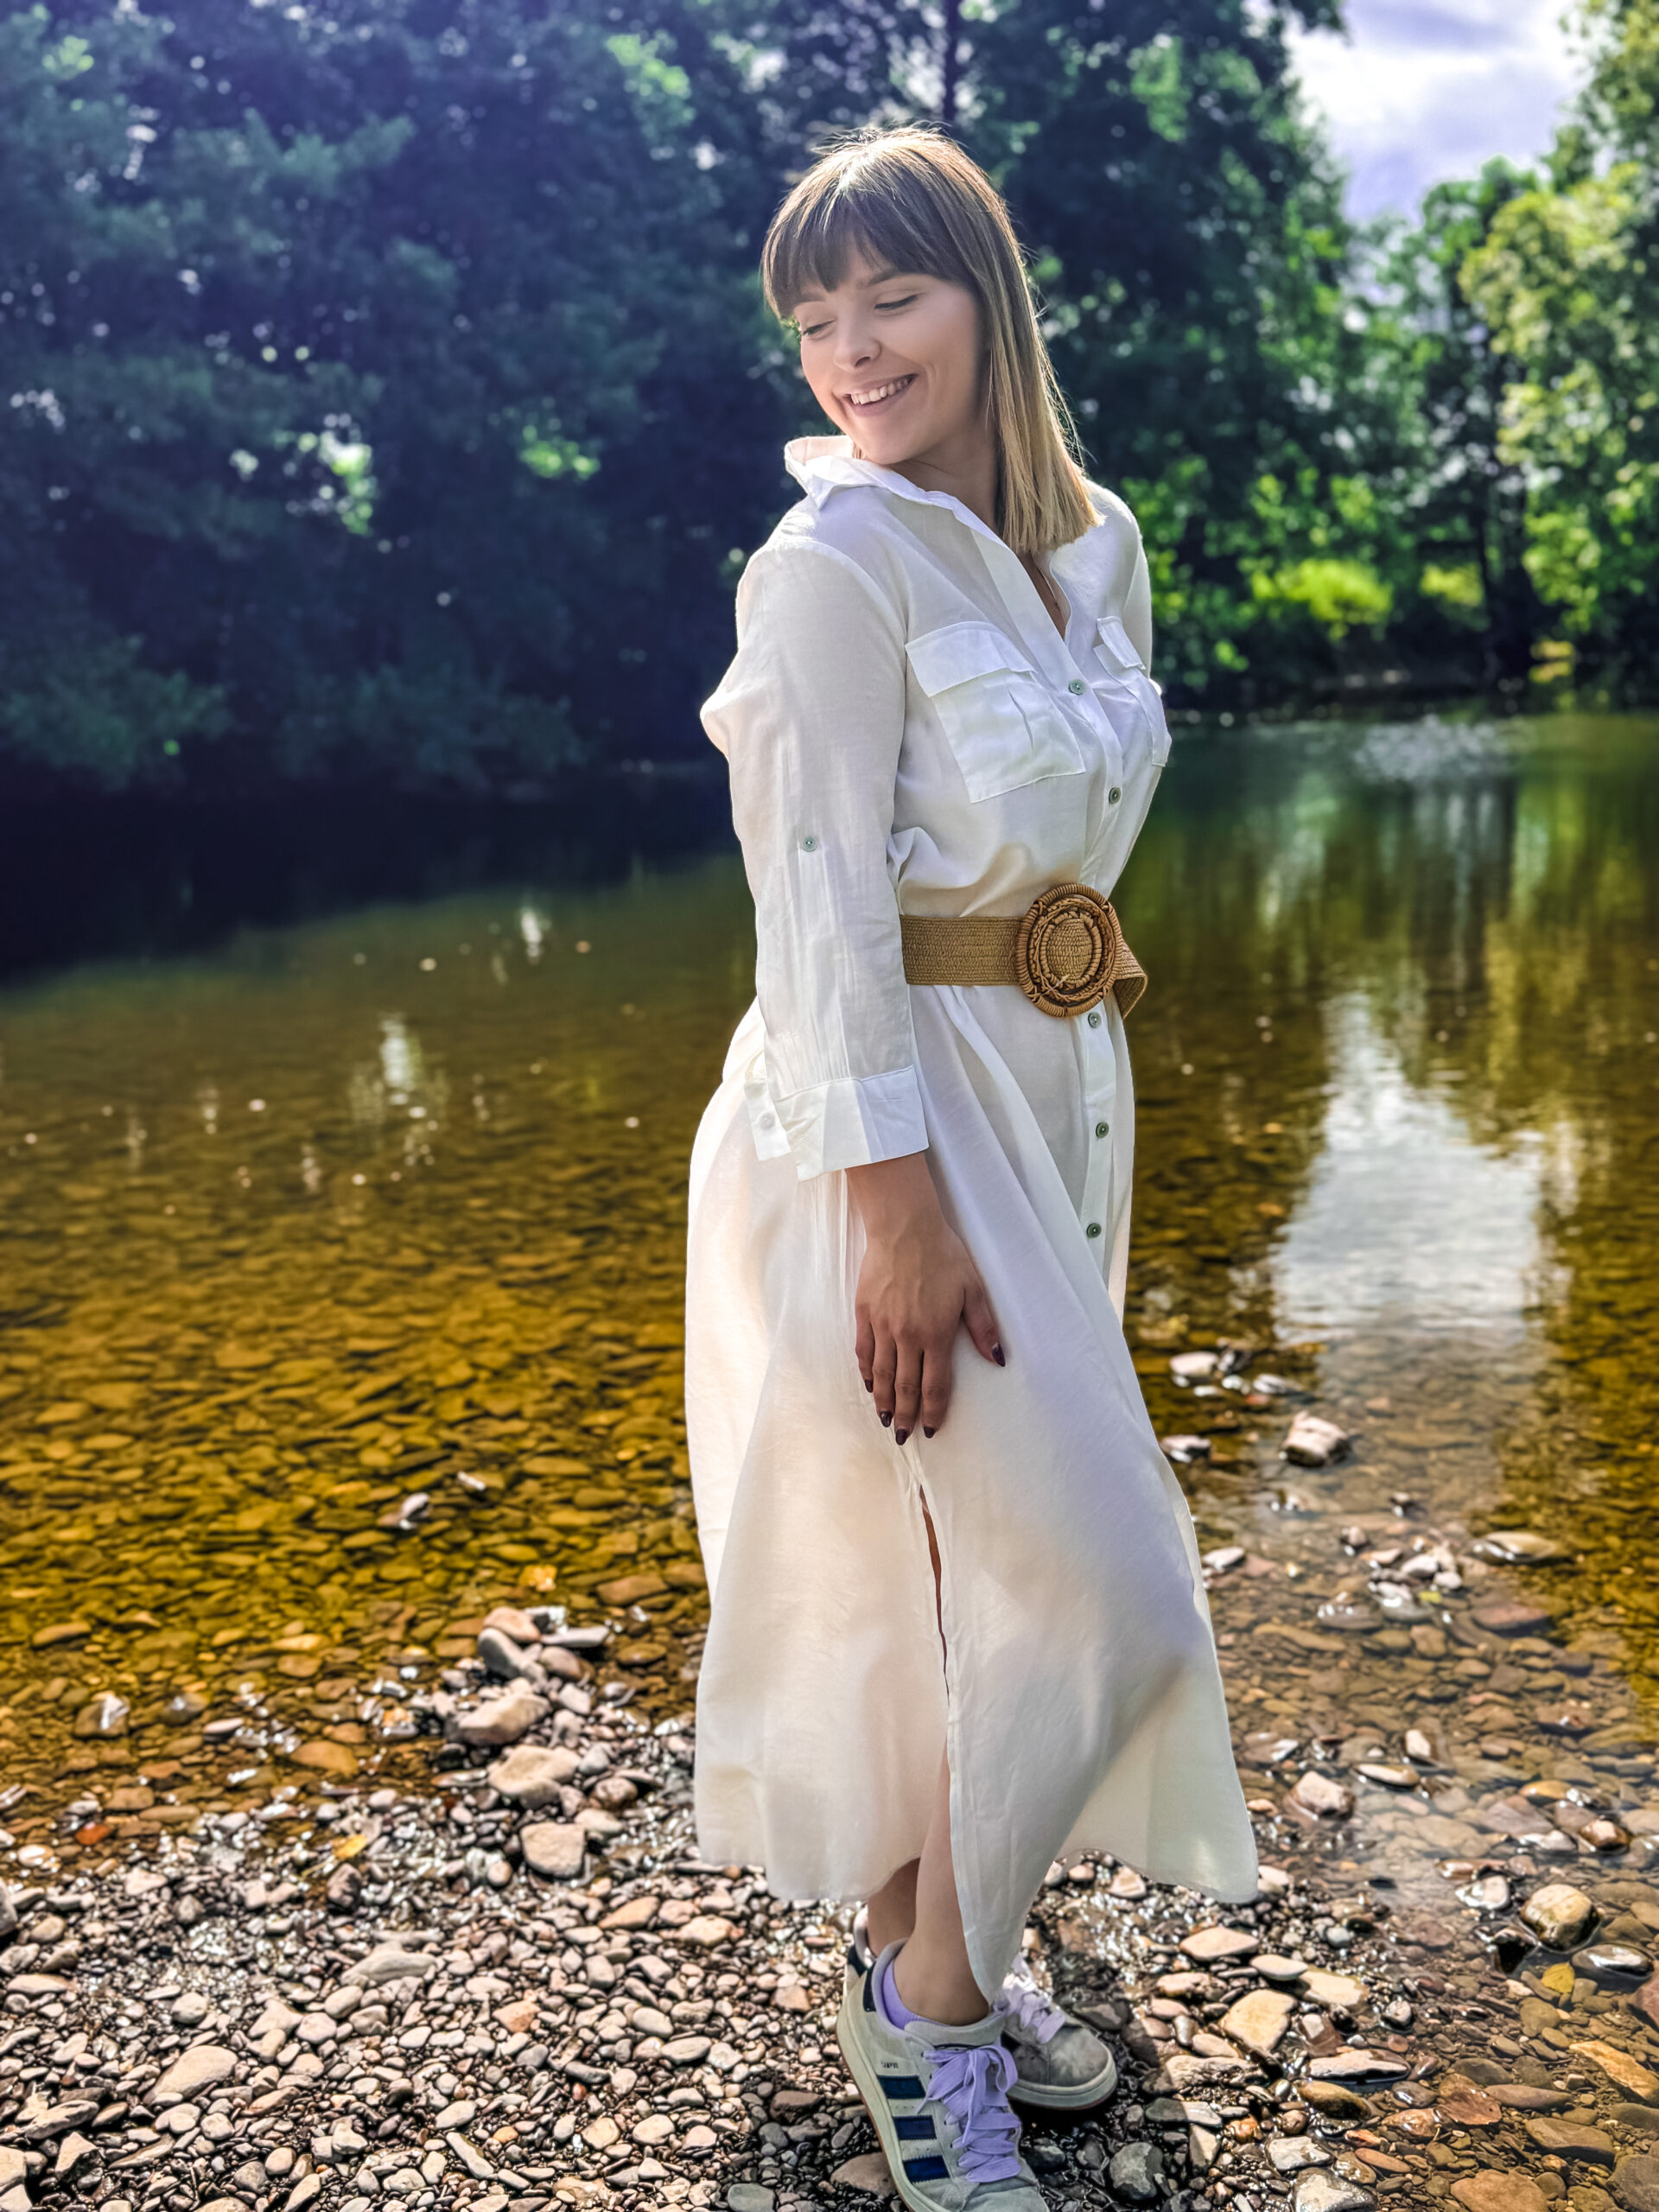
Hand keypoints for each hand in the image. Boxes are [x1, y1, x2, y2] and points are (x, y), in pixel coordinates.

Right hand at [846, 1152, 1002, 1443]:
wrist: (905, 1228)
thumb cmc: (943, 1254)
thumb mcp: (974, 1289)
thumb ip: (984, 1327)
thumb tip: (997, 1359)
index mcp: (936, 1333)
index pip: (934, 1384)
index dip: (934, 1410)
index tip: (932, 1428)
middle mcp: (907, 1335)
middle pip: (905, 1386)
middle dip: (906, 1415)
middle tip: (904, 1435)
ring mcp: (883, 1325)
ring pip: (881, 1374)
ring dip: (883, 1400)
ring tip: (885, 1419)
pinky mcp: (865, 1313)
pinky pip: (863, 1351)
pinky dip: (866, 1372)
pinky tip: (869, 1385)